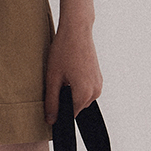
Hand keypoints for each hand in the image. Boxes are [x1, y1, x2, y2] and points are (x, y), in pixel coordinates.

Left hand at [44, 0, 102, 129]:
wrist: (77, 29)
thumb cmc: (64, 49)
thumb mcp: (52, 78)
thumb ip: (52, 102)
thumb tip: (51, 120)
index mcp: (84, 94)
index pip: (70, 115)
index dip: (59, 108)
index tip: (53, 96)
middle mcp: (95, 92)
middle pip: (76, 107)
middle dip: (66, 99)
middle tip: (59, 79)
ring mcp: (98, 84)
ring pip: (81, 98)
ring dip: (72, 91)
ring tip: (66, 73)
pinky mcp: (99, 78)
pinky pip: (86, 89)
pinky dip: (77, 84)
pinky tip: (71, 70)